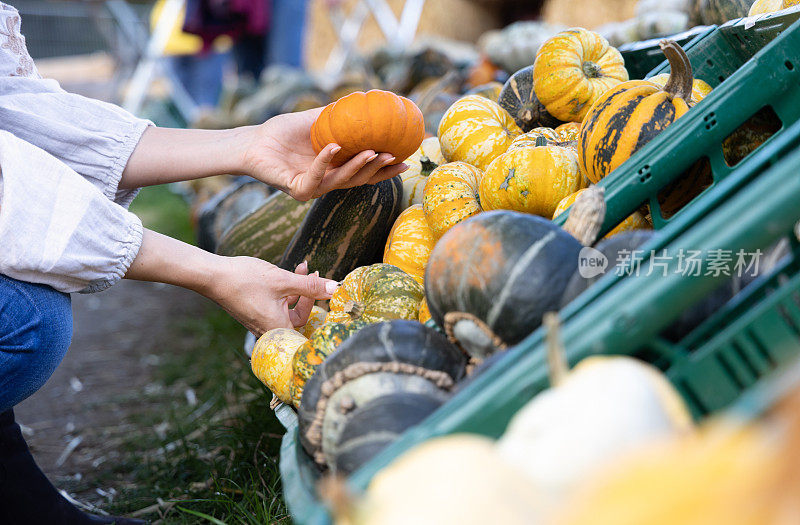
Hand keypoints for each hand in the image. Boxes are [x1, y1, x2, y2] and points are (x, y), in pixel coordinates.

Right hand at [204, 258, 336, 335]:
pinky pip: (277, 306)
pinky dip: (285, 292)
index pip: (309, 328)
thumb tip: (336, 288)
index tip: (328, 289)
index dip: (321, 308)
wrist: (214, 276)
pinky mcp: (255, 313)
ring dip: (298, 289)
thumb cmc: (245, 280)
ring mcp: (261, 323)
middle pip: (300, 317)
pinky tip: (287, 274)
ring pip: (289, 309)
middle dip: (309, 293)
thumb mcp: (283, 280)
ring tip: (302, 267)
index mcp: (278, 329)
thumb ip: (311, 286)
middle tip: (314, 273)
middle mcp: (269, 330)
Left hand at [242, 108, 409, 200]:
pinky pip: (314, 178)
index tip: (406, 160)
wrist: (252, 141)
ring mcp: (312, 188)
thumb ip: (339, 116)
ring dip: (358, 167)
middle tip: (395, 157)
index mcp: (334, 169)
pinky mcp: (296, 190)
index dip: (385, 170)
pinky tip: (334, 147)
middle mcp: (326, 182)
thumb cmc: (282, 132)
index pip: (365, 172)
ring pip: (341, 181)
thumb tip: (366, 99)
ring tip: (373, 151)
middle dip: (378, 171)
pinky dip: (324, 162)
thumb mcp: (316, 120)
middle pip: (358, 180)